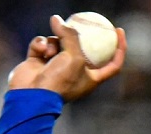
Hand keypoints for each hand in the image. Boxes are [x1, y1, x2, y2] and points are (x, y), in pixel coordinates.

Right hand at [8, 15, 125, 101]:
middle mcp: (76, 73)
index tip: (119, 31)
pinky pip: (42, 45)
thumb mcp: (73, 57)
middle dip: (76, 36)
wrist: (31, 96)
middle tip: (77, 21)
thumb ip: (69, 36)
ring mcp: (56, 68)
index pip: (113, 64)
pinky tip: (39, 49)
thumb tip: (57, 20)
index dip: (120, 48)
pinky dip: (40, 45)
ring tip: (49, 51)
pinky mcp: (39, 63)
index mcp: (92, 79)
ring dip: (54, 42)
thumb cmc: (58, 81)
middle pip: (81, 48)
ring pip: (58, 43)